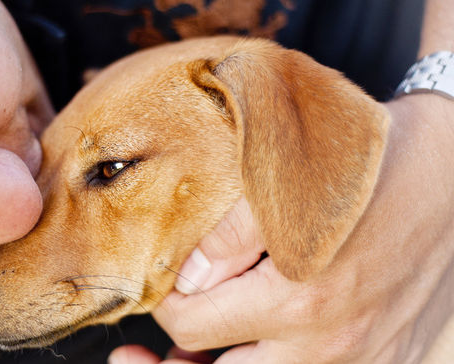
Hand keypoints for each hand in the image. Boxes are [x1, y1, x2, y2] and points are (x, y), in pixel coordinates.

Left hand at [109, 94, 453, 363]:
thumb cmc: (375, 165)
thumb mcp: (293, 181)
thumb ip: (230, 235)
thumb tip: (187, 279)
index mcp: (302, 298)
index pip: (194, 325)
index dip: (165, 305)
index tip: (164, 284)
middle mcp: (333, 345)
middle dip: (179, 359)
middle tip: (150, 347)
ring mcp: (365, 360)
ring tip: (193, 349)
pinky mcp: (388, 360)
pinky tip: (257, 346)